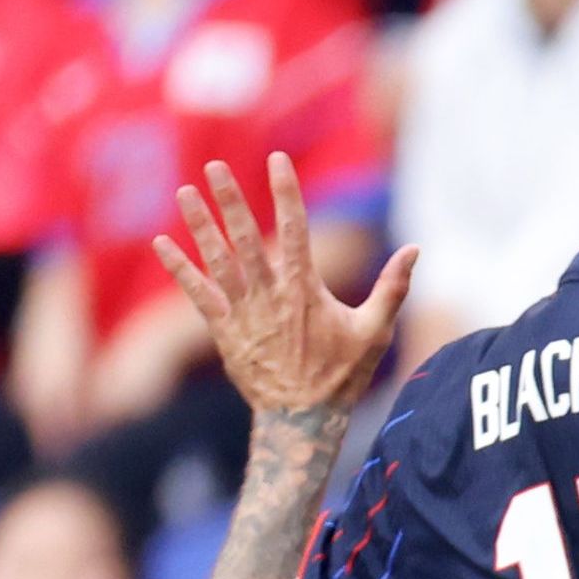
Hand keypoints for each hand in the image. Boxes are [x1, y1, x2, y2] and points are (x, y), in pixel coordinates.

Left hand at [156, 156, 414, 419]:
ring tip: (184, 192)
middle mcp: (271, 295)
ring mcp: (244, 313)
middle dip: (231, 200)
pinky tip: (162, 243)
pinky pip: (198, 294)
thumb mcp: (375, 331)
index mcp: (306, 290)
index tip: (277, 159)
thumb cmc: (342, 375)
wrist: (303, 419)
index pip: (297, 229)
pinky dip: (180, 268)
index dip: (286, 191)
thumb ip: (392, 288)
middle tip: (214, 165)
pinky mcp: (225, 331)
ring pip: (218, 260)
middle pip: (248, 238)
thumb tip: (416, 250)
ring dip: (201, 225)